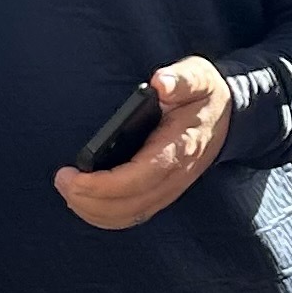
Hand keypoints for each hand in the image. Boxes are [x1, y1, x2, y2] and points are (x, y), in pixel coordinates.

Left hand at [53, 57, 233, 230]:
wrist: (229, 115)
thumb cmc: (205, 95)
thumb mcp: (198, 77)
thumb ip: (181, 79)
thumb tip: (160, 83)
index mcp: (179, 149)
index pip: (137, 179)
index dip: (102, 185)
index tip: (72, 176)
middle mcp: (175, 176)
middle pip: (128, 205)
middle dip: (89, 201)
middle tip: (62, 181)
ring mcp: (170, 188)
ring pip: (129, 215)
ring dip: (95, 212)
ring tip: (69, 192)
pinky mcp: (163, 192)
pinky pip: (133, 214)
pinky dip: (107, 216)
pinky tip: (86, 202)